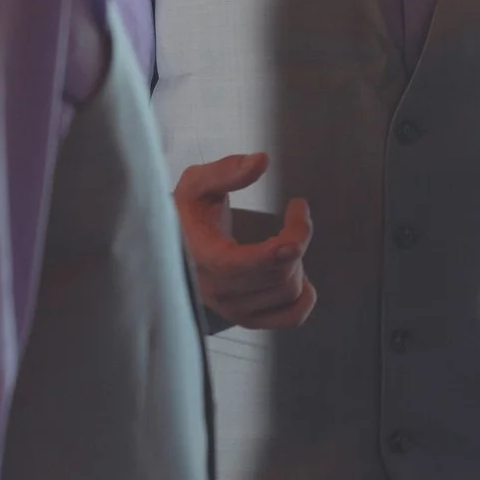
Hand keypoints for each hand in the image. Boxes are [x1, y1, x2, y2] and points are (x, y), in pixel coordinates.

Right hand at [172, 152, 315, 329]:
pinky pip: (290, 318)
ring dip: (298, 263)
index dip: (277, 248)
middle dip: (296, 239)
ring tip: (285, 242)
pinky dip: (304, 297)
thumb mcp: (197, 184)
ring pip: (287, 293)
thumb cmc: (187, 213)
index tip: (298, 212)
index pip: (239, 264)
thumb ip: (226, 170)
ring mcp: (230, 308)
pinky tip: (299, 273)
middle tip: (295, 216)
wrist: (175, 247)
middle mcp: (214, 289)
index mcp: (200, 256)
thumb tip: (260, 161)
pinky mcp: (245, 317)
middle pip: (275, 275)